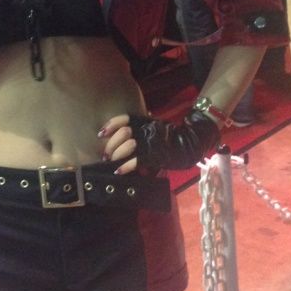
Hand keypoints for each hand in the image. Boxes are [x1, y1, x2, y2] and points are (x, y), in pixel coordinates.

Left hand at [99, 110, 219, 172]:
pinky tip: (118, 171)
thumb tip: (122, 129)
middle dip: (111, 145)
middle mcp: (147, 130)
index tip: (101, 133)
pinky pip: (136, 161)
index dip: (111, 125)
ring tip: (111, 162)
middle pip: (123, 133)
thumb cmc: (170, 136)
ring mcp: (151, 142)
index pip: (124, 118)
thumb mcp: (154, 125)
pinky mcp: (155, 156)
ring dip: (117, 155)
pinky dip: (125, 167)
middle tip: (105, 155)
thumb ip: (140, 125)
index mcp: (145, 122)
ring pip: (128, 146)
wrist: (189, 144)